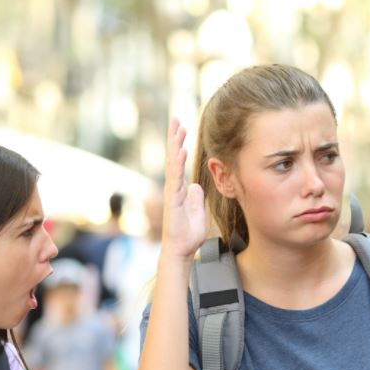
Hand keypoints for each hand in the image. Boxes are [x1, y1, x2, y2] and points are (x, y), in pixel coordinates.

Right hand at [162, 118, 206, 259]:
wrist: (180, 250)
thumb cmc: (188, 235)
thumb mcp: (197, 212)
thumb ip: (195, 198)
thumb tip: (195, 186)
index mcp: (179, 189)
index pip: (178, 163)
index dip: (180, 145)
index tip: (182, 129)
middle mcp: (173, 188)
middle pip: (172, 158)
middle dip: (174, 138)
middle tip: (176, 119)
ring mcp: (172, 192)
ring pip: (172, 164)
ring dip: (175, 145)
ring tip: (178, 127)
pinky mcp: (173, 199)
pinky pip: (175, 177)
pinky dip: (178, 163)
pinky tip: (181, 150)